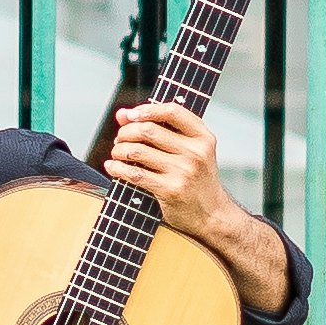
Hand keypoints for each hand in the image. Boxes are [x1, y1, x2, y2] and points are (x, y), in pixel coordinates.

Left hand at [103, 99, 246, 246]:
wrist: (212, 214)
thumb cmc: (197, 179)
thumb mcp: (191, 151)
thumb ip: (162, 130)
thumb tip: (123, 115)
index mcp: (203, 138)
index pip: (173, 112)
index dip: (147, 109)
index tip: (131, 115)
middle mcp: (195, 153)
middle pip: (149, 130)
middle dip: (126, 132)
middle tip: (119, 138)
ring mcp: (184, 172)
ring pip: (138, 151)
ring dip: (119, 150)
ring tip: (117, 152)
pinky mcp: (171, 190)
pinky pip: (136, 174)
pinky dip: (118, 168)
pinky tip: (113, 167)